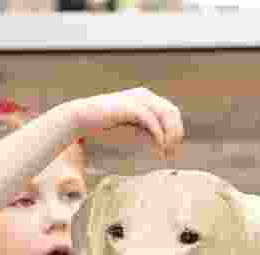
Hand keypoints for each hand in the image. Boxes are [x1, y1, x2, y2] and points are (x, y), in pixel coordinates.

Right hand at [67, 88, 183, 156]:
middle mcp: (144, 95)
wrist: (81, 118)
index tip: (173, 151)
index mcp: (146, 97)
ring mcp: (138, 98)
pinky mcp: (131, 106)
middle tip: (172, 154)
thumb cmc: (104, 125)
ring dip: (170, 135)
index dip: (177, 131)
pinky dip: (159, 135)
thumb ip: (147, 132)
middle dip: (176, 134)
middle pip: (173, 112)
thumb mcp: (132, 128)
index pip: (172, 112)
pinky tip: (159, 147)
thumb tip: (164, 145)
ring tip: (167, 151)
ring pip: (167, 114)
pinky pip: (152, 121)